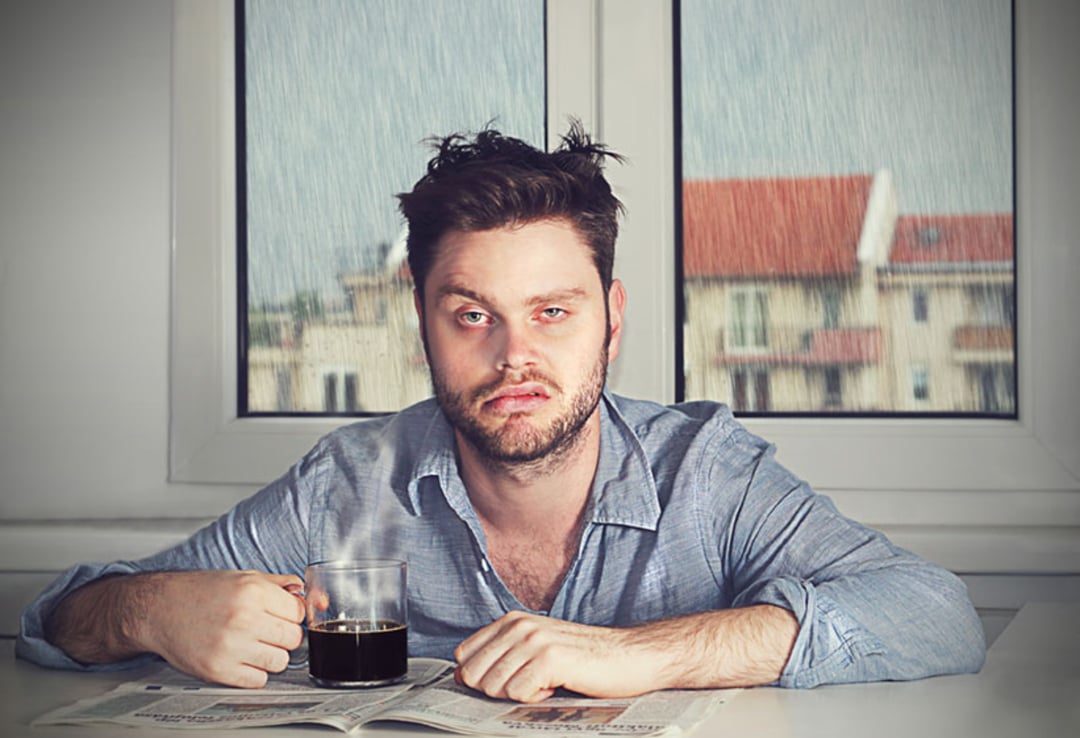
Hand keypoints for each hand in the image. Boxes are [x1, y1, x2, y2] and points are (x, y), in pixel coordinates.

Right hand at [47, 569, 305, 688]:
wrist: (160, 609)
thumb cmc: (203, 592)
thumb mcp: (244, 577)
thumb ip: (281, 585)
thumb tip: (310, 595)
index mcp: (253, 592)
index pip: (298, 612)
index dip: (291, 615)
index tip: (280, 615)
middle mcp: (244, 619)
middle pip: (293, 639)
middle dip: (284, 636)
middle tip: (267, 631)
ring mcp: (231, 647)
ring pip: (280, 662)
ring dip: (271, 655)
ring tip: (254, 645)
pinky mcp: (218, 670)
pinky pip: (258, 680)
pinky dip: (254, 672)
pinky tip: (241, 658)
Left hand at [453, 611, 655, 702]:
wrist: (629, 656)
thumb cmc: (585, 657)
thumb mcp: (536, 648)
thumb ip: (500, 657)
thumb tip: (461, 676)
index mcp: (512, 620)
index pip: (464, 655)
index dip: (479, 677)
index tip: (505, 682)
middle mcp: (519, 626)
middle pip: (473, 674)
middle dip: (497, 690)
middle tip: (528, 685)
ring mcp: (534, 641)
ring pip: (494, 686)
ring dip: (519, 695)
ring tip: (546, 683)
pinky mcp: (550, 659)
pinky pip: (518, 694)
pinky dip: (536, 700)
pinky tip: (556, 687)